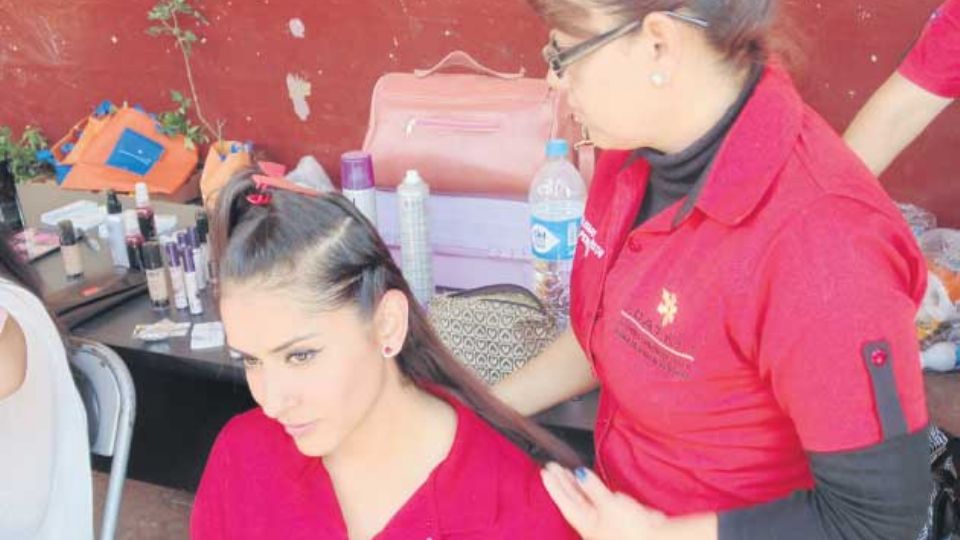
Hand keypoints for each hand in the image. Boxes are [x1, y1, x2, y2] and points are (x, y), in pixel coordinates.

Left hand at [541, 462, 666, 539]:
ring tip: (564, 471)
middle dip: (562, 483)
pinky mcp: (615, 516)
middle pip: (572, 500)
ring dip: (574, 485)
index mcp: (586, 524)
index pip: (565, 502)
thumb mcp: (610, 504)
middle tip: (551, 468)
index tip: (546, 472)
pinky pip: (596, 499)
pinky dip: (590, 488)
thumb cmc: (633, 530)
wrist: (657, 539)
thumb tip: (579, 475)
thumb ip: (593, 488)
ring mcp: (602, 520)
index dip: (554, 486)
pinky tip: (587, 479)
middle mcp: (592, 523)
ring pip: (583, 499)